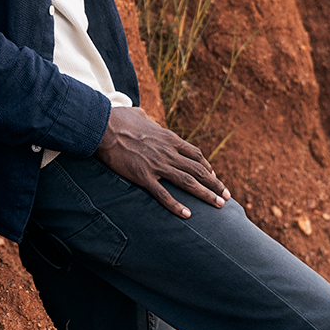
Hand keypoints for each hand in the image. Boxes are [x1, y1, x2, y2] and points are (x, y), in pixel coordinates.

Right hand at [95, 106, 230, 218]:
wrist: (103, 127)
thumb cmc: (118, 119)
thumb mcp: (139, 114)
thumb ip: (148, 119)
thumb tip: (147, 117)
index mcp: (169, 138)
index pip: (195, 154)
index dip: (207, 167)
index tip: (213, 176)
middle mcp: (168, 152)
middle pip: (199, 170)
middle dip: (215, 184)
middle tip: (226, 197)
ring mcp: (157, 164)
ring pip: (188, 182)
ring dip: (206, 195)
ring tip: (218, 205)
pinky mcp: (143, 175)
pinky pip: (163, 194)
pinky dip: (176, 205)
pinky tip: (187, 214)